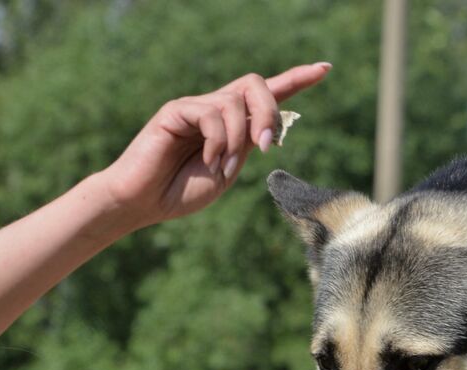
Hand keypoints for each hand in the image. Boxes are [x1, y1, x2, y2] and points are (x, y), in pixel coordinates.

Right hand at [95, 64, 330, 229]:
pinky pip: (212, 113)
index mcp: (231, 126)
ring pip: (236, 101)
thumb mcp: (226, 171)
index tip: (324, 68)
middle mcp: (215, 110)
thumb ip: (245, 145)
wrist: (141, 203)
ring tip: (222, 167)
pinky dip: (218, 140)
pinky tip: (207, 160)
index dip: (297, 79)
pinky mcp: (177, 109)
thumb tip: (263, 123)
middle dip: (270, 112)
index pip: (267, 94)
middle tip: (268, 147)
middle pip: (256, 84)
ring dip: (238, 139)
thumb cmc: (180, 193)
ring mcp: (196, 107)